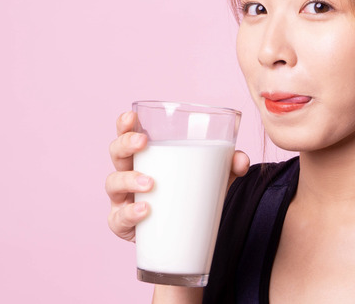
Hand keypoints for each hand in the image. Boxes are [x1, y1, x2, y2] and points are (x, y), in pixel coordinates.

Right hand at [105, 110, 249, 242]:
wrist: (181, 238)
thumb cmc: (188, 197)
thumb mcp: (210, 178)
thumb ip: (228, 166)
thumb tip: (242, 159)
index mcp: (145, 157)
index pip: (127, 135)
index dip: (124, 124)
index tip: (131, 116)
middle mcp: (127, 174)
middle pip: (115, 153)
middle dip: (125, 144)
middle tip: (143, 143)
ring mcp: (122, 200)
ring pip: (112, 183)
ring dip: (128, 179)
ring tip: (150, 183)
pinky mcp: (123, 225)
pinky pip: (118, 219)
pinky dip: (129, 214)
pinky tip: (144, 211)